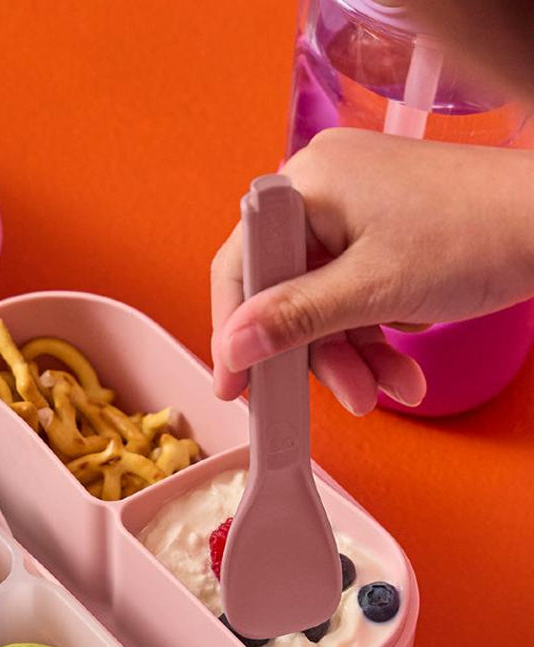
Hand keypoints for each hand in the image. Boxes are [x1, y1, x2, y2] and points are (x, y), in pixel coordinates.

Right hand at [210, 128, 533, 412]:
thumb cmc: (483, 233)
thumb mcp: (374, 290)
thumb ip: (293, 319)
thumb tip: (233, 345)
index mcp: (309, 183)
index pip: (241, 264)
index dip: (233, 329)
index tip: (235, 383)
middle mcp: (323, 188)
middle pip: (284, 291)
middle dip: (317, 353)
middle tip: (344, 394)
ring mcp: (354, 208)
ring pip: (321, 302)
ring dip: (352, 354)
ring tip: (387, 388)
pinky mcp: (380, 229)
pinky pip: (351, 293)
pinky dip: (373, 335)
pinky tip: (401, 367)